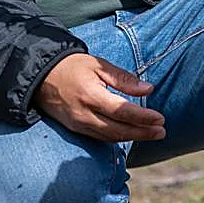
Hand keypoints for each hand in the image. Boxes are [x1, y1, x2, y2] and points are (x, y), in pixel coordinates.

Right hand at [33, 53, 165, 142]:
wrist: (41, 76)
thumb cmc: (73, 67)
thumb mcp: (98, 65)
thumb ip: (124, 79)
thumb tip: (148, 88)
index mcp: (91, 95)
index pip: (122, 111)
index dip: (143, 117)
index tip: (160, 118)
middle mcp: (84, 114)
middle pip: (118, 130)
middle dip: (142, 133)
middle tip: (162, 131)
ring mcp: (78, 124)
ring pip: (109, 137)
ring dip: (132, 137)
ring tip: (152, 134)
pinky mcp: (75, 129)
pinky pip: (99, 137)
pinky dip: (117, 138)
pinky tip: (131, 134)